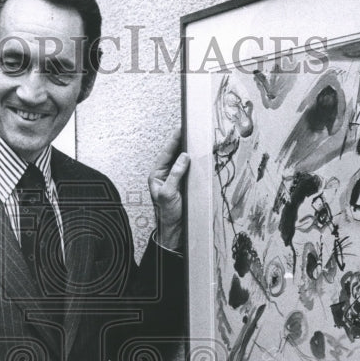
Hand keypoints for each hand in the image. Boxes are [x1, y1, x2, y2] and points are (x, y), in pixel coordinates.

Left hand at [147, 127, 189, 250]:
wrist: (175, 232)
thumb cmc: (167, 215)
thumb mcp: (168, 193)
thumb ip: (175, 175)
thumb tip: (183, 157)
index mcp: (157, 175)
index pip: (166, 153)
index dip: (174, 140)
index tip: (181, 128)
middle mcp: (166, 175)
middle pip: (175, 154)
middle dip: (184, 142)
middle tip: (192, 130)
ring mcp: (176, 179)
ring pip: (184, 161)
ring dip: (191, 152)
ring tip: (198, 140)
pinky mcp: (186, 185)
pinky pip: (191, 170)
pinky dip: (197, 163)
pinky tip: (203, 157)